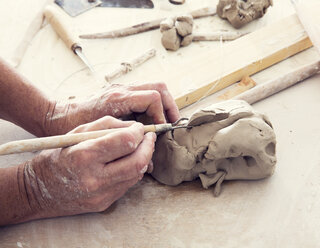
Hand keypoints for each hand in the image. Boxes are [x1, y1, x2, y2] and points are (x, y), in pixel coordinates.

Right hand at [21, 116, 155, 218]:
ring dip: (144, 159)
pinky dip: (133, 171)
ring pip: (136, 175)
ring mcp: (100, 194)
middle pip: (137, 162)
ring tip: (140, 148)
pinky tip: (128, 162)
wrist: (37, 191)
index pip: (125, 142)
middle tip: (149, 138)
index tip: (140, 128)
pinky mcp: (104, 203)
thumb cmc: (57, 156)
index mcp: (84, 156)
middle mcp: (94, 178)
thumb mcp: (77, 133)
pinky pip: (128, 185)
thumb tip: (135, 127)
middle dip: (149, 147)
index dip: (138, 132)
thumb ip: (107, 126)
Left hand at [44, 82, 179, 135]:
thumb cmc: (74, 128)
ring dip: (164, 105)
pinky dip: (154, 105)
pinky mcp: (120, 92)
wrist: (57, 115)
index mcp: (117, 98)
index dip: (162, 115)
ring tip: (165, 123)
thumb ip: (125, 147)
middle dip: (170, 106)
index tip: (161, 131)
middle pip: (159, 88)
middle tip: (172, 124)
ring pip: (154, 88)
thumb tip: (148, 162)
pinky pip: (145, 93)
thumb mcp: (99, 139)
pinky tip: (151, 121)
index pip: (152, 98)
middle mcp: (121, 89)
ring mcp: (121, 88)